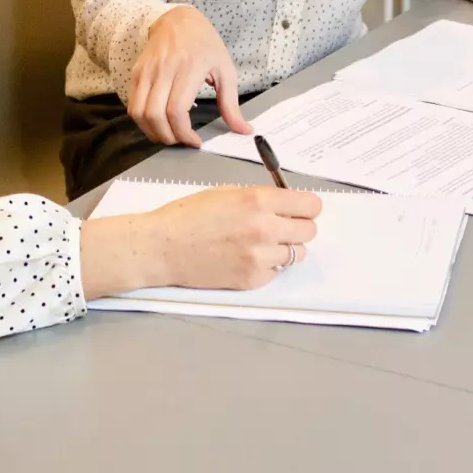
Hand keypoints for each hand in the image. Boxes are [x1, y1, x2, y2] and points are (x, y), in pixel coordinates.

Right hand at [79, 186, 321, 298]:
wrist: (161, 247)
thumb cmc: (188, 216)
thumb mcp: (227, 192)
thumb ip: (260, 198)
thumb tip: (286, 204)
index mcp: (258, 200)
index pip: (310, 205)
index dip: (306, 206)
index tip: (299, 209)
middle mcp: (264, 229)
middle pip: (309, 231)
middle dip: (298, 226)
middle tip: (281, 226)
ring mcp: (259, 257)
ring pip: (297, 254)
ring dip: (285, 248)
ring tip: (262, 244)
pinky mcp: (252, 279)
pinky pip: (277, 271)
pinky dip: (269, 265)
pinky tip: (247, 258)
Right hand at [128, 6, 252, 146]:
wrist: (178, 20)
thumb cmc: (205, 45)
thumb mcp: (226, 70)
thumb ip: (231, 104)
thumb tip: (244, 130)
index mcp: (189, 68)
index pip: (177, 110)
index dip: (183, 133)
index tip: (195, 141)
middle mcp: (164, 69)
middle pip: (155, 115)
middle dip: (168, 137)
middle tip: (181, 141)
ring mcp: (147, 71)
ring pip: (139, 113)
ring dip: (152, 132)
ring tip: (169, 135)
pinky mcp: (136, 73)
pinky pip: (133, 105)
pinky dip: (143, 121)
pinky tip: (158, 122)